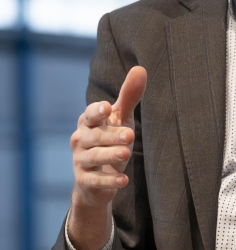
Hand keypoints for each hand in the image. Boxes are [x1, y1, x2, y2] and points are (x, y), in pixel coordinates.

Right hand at [67, 66, 147, 249]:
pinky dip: (109, 180)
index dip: (97, 111)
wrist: (95, 179)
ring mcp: (80, 161)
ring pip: (94, 157)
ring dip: (110, 155)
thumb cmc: (110, 139)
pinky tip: (124, 180)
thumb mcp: (120, 118)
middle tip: (130, 135)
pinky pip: (95, 180)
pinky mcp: (85, 181)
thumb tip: (141, 69)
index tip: (107, 108)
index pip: (90, 114)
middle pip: (95, 136)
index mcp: (88, 122)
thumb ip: (129, 97)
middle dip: (111, 135)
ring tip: (127, 153)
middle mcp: (80, 140)